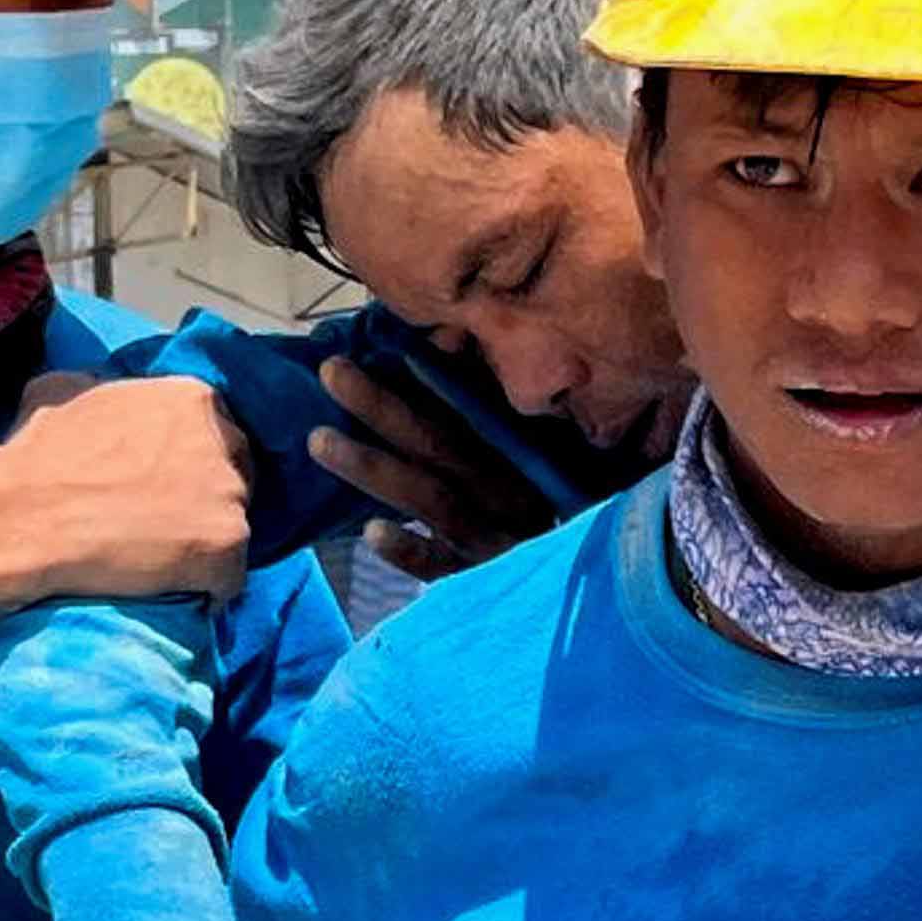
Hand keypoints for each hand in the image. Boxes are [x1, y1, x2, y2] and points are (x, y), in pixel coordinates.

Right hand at [6, 371, 251, 602]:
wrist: (25, 514)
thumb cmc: (38, 454)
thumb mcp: (63, 389)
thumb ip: (99, 385)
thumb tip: (97, 388)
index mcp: (190, 397)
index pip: (216, 433)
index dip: (191, 465)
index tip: (165, 486)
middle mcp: (221, 439)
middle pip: (234, 478)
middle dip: (205, 502)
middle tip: (165, 525)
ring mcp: (228, 495)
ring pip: (232, 528)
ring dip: (202, 546)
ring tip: (161, 562)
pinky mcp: (224, 546)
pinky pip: (228, 577)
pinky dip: (205, 588)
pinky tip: (173, 590)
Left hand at [308, 356, 557, 579]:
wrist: (603, 570)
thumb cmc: (567, 504)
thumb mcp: (550, 447)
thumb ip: (495, 396)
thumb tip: (447, 340)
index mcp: (522, 452)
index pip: (469, 408)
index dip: (425, 375)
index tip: (378, 346)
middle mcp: (507, 488)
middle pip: (438, 443)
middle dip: (383, 408)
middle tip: (330, 372)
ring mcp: (497, 536)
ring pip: (431, 499)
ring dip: (374, 470)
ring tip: (318, 440)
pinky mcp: (486, 580)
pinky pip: (445, 568)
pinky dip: (412, 552)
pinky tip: (372, 534)